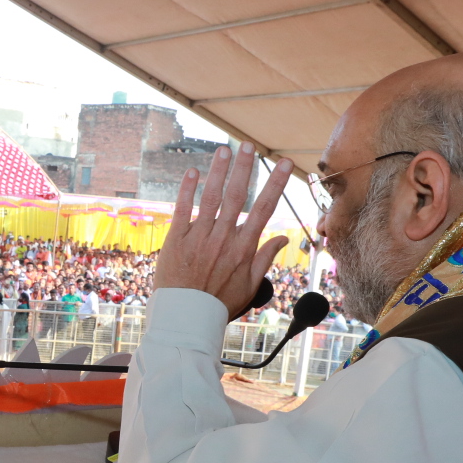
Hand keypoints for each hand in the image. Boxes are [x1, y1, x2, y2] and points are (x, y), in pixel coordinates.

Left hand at [154, 143, 294, 319]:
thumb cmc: (219, 303)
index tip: (286, 164)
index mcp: (244, 248)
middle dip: (245, 168)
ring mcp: (199, 237)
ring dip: (218, 172)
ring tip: (224, 150)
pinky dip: (187, 190)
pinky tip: (192, 171)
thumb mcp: (250, 285)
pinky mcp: (177, 239)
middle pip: (237, 196)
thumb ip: (266, 258)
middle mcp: (223, 238)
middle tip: (249, 145)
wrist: (187, 317)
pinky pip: (182, 209)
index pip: (264, 208)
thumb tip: (284, 238)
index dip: (276, 184)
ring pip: (211, 198)